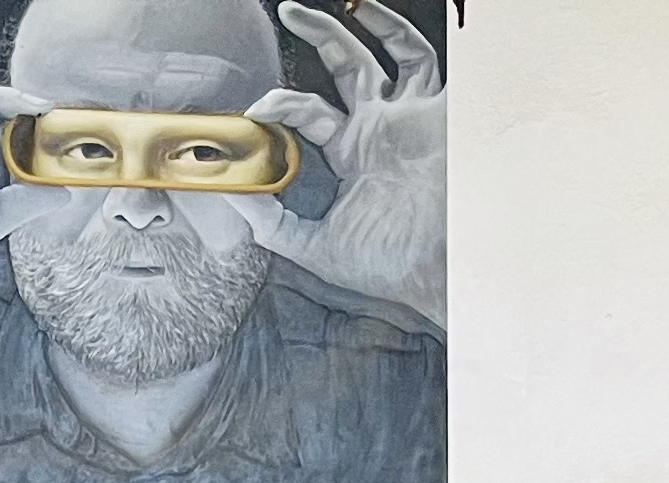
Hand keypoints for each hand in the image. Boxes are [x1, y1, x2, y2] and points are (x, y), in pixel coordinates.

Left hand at [242, 0, 448, 330]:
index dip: (279, 106)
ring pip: (382, 53)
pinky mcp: (435, 112)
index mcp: (353, 153)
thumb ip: (272, 224)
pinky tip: (375, 16)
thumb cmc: (389, 266)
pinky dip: (399, 35)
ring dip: (355, 26)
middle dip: (318, 36)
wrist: (437, 270)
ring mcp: (408, 116)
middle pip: (345, 68)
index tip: (254, 111)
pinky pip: (421, 58)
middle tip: (288, 12)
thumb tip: (231, 194)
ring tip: (316, 8)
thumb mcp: (316, 247)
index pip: (310, 112)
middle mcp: (379, 127)